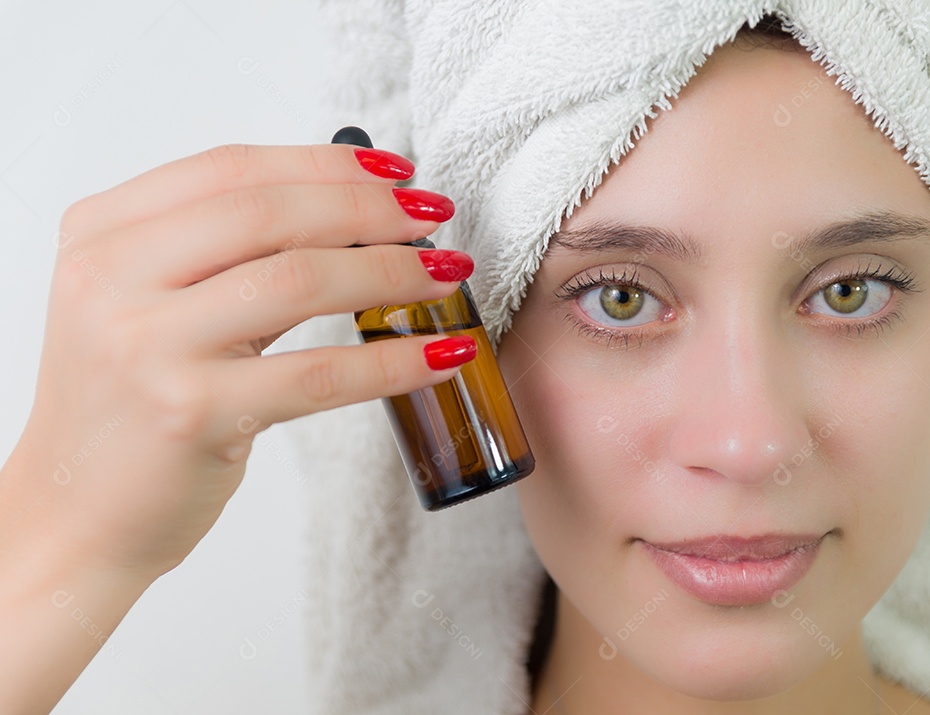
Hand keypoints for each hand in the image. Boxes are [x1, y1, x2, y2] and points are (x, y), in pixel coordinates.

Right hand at [4, 142, 475, 581]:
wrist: (75, 517)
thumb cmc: (129, 406)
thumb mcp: (148, 306)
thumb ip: (226, 256)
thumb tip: (355, 214)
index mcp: (102, 235)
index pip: (232, 170)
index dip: (327, 164)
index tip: (396, 172)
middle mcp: (112, 279)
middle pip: (271, 214)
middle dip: (370, 210)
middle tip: (434, 218)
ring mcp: (147, 346)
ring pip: (300, 282)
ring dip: (393, 275)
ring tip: (448, 277)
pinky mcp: (192, 413)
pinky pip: (318, 375)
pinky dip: (393, 361)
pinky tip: (441, 355)